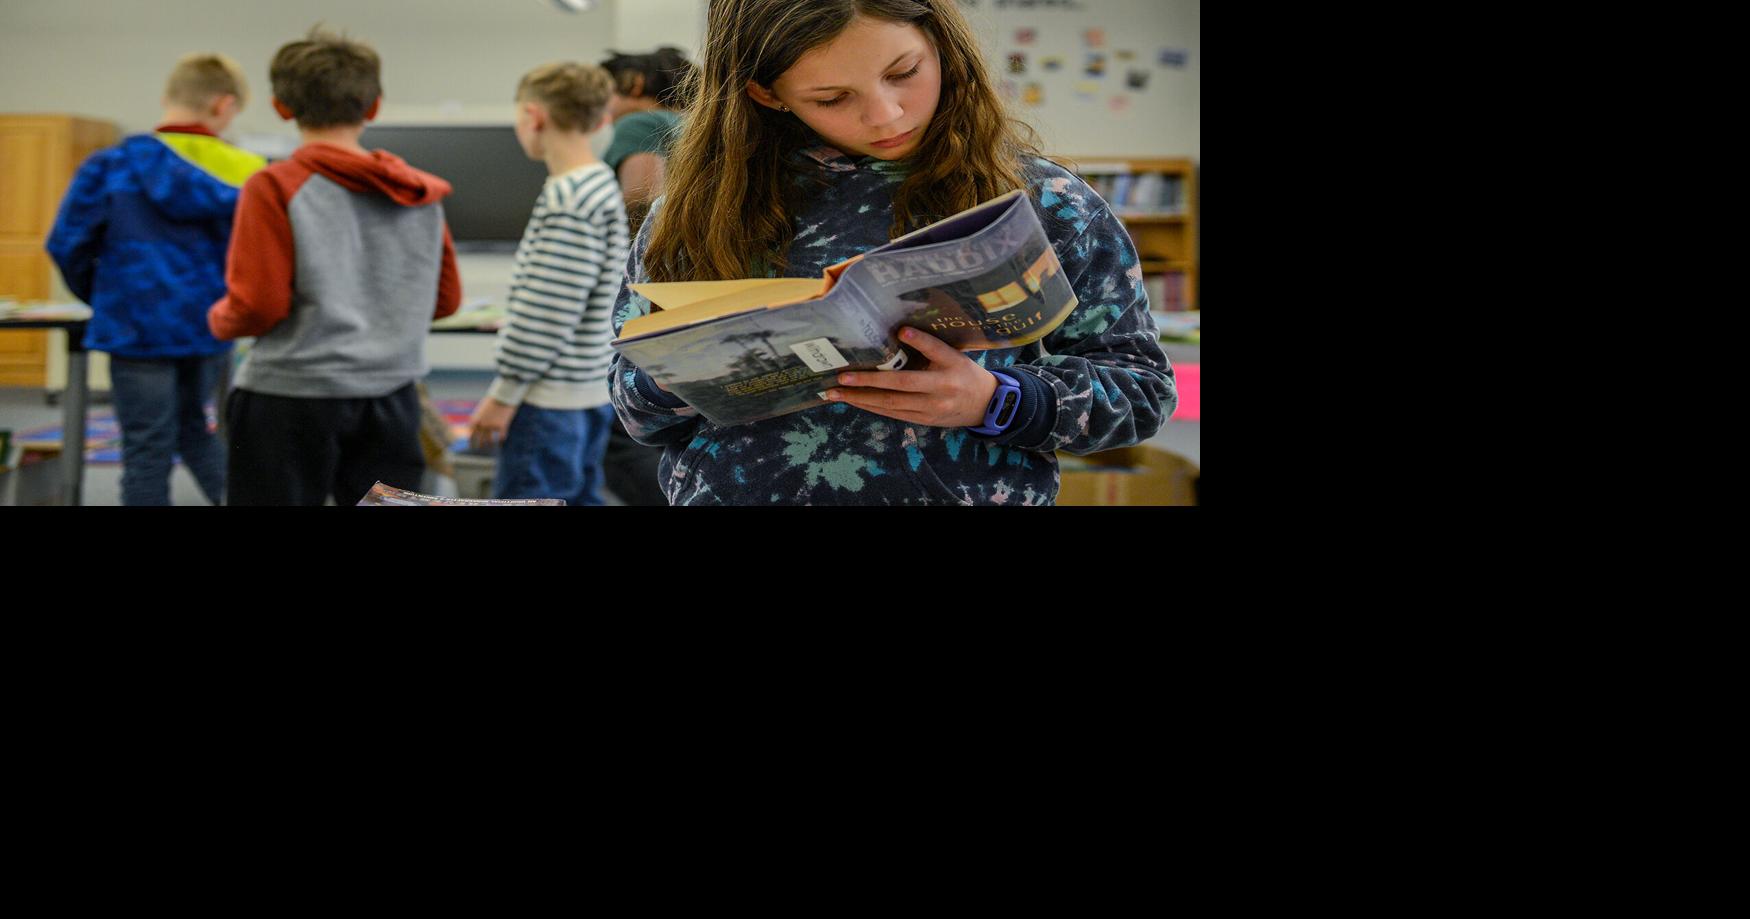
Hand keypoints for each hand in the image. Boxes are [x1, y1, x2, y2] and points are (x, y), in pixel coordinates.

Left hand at [468, 397, 516, 449]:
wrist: (502, 395)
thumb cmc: (492, 400)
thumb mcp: (481, 410)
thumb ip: (479, 419)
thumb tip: (478, 429)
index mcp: (475, 420)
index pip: (471, 435)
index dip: (471, 441)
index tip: (472, 445)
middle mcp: (481, 425)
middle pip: (479, 440)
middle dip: (479, 445)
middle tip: (480, 447)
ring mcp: (491, 426)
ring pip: (490, 440)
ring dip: (490, 443)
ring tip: (490, 444)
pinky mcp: (502, 426)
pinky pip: (500, 438)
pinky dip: (500, 441)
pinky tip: (500, 443)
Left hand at [823, 327, 998, 427]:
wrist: (984, 406)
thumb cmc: (964, 374)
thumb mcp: (955, 356)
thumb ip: (931, 346)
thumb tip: (901, 331)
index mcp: (951, 369)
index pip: (935, 351)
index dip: (920, 341)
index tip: (902, 331)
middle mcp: (940, 391)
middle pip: (900, 386)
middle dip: (868, 381)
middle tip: (842, 376)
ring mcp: (929, 409)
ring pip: (890, 404)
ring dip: (861, 398)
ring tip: (836, 392)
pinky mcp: (922, 420)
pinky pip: (892, 414)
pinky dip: (871, 407)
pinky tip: (854, 401)